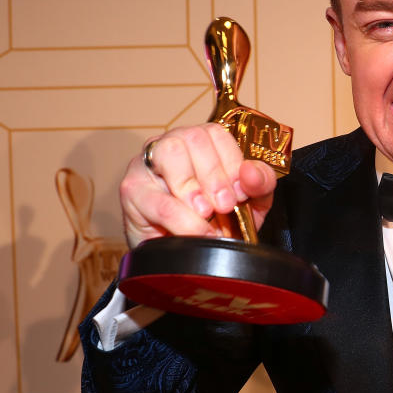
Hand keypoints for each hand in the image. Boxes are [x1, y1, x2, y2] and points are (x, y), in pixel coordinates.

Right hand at [119, 123, 276, 247]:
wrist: (184, 258)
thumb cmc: (214, 222)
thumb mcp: (249, 204)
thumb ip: (260, 185)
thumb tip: (251, 171)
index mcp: (201, 142)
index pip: (217, 133)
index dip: (233, 162)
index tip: (241, 192)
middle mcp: (172, 144)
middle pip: (193, 138)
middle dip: (215, 175)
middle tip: (226, 205)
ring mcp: (147, 164)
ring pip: (170, 153)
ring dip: (193, 186)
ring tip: (206, 212)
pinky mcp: (131, 190)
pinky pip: (158, 199)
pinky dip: (182, 218)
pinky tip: (196, 231)